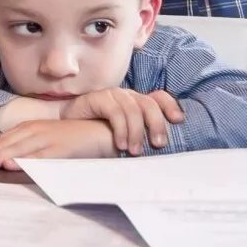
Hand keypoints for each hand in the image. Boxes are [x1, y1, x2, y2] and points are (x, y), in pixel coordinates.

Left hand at [0, 120, 115, 170]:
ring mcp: (48, 138)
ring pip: (19, 149)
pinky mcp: (60, 148)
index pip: (3, 139)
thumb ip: (29, 146)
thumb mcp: (46, 138)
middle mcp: (36, 130)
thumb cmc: (73, 138)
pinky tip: (12, 165)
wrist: (101, 131)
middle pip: (7, 143)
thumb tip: (7, 158)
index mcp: (31, 128)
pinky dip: (25, 160)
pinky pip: (40, 156)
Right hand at [60, 89, 184, 155]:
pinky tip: (119, 144)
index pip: (159, 97)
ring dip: (136, 132)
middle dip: (157, 124)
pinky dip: (120, 128)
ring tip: (135, 151)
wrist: (67, 129)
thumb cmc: (98, 134)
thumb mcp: (125, 136)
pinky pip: (114, 111)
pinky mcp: (97, 98)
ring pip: (133, 109)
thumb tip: (162, 150)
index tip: (179, 121)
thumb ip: (140, 136)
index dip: (170, 106)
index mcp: (136, 102)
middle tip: (158, 144)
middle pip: (149, 103)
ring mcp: (112, 95)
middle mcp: (126, 95)